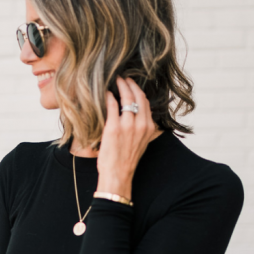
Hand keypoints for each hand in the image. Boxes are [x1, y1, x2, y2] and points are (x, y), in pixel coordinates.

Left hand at [97, 76, 158, 200]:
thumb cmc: (127, 161)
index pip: (146, 102)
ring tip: (115, 81)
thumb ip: (144, 130)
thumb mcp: (142, 144)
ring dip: (120, 86)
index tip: (132, 84)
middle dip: (130, 83)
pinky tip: (105, 93)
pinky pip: (112, 105)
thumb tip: (143, 120)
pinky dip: (108, 96)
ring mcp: (128, 126)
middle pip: (138, 96)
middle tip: (123, 78)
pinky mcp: (114, 128)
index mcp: (149, 128)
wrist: (118, 175)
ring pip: (126, 97)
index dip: (138, 90)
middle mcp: (141, 125)